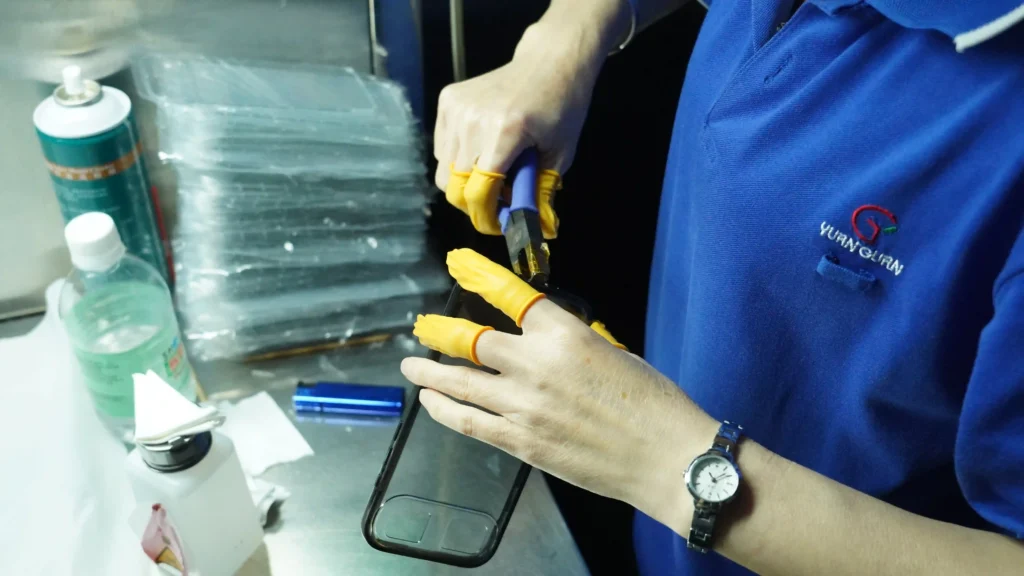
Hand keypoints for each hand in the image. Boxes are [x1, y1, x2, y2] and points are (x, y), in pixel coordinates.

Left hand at [402, 249, 717, 523]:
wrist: (666, 458)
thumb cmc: (651, 403)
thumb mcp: (613, 353)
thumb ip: (571, 344)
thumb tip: (543, 343)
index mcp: (565, 335)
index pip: (513, 296)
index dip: (482, 277)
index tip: (460, 264)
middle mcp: (536, 365)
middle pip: (473, 342)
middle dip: (442, 332)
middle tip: (423, 328)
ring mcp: (523, 407)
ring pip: (460, 384)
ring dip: (430, 373)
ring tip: (411, 367)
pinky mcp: (521, 442)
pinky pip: (469, 423)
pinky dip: (444, 410)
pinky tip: (431, 402)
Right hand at [433, 9, 617, 236]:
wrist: (549, 61)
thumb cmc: (562, 107)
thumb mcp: (560, 155)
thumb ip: (540, 193)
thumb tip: (531, 231)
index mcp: (505, 133)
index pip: (478, 191)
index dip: (485, 218)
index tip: (497, 226)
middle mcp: (473, 120)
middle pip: (453, 186)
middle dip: (472, 205)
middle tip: (494, 205)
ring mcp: (456, 108)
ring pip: (443, 170)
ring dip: (464, 183)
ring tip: (491, 175)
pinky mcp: (447, 100)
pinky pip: (440, 147)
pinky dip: (457, 159)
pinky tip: (481, 150)